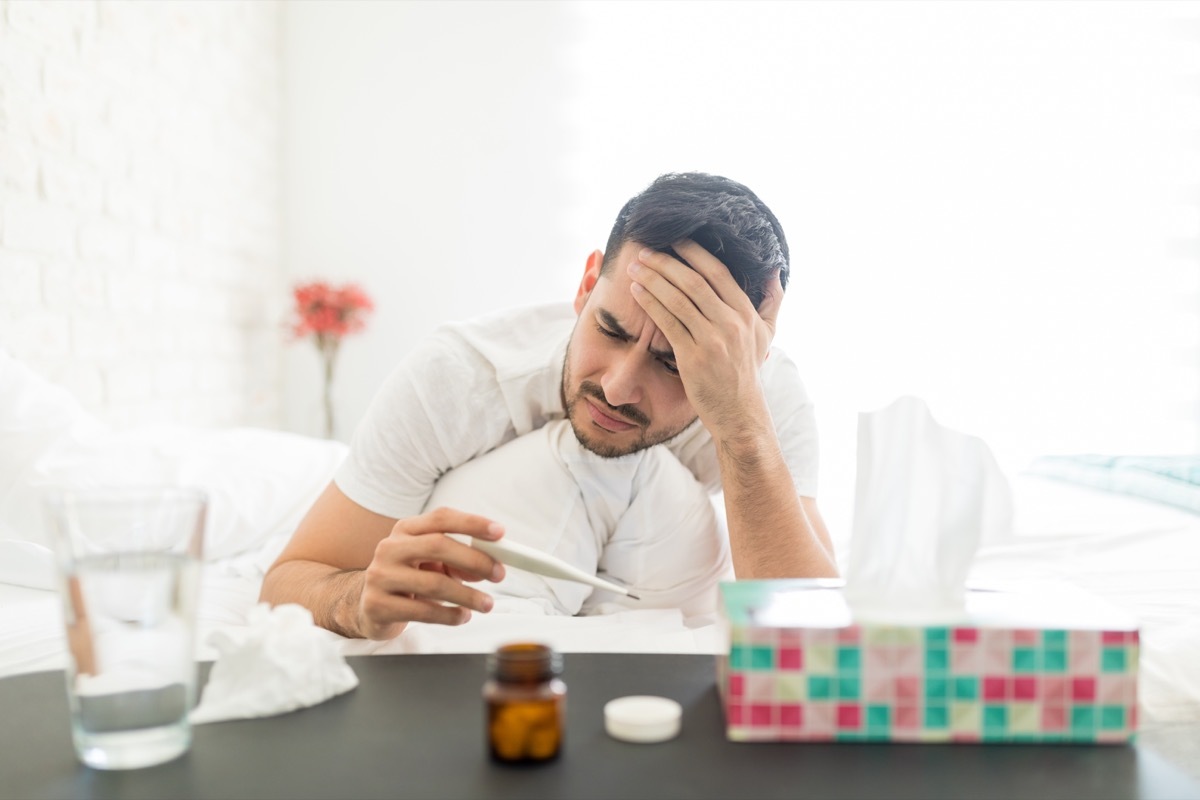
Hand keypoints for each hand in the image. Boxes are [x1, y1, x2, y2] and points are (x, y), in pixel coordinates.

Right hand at [356, 507, 506, 639]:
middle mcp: (390, 548)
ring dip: (468, 595)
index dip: (472, 523)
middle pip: (438, 546)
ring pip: (433, 583)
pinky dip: (450, 615)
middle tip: (499, 574)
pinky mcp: (377, 606)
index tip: (499, 532)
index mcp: (405, 530)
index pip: (441, 518)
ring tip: (487, 604)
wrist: (368, 606)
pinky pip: (423, 611)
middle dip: (475, 560)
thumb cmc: (407, 580)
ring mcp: (380, 576)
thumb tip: (488, 566)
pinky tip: (463, 616)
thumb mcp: (431, 564)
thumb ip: (458, 561)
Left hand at [628, 239, 782, 437]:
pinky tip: (637, 292)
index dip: (695, 254)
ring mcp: (712, 340)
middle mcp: (732, 323)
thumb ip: (772, 300)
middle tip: (645, 251)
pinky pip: (668, 322)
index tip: (675, 240)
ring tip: (635, 268)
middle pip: (694, 282)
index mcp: (747, 314)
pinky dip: (650, 304)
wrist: (739, 412)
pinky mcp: (693, 357)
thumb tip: (777, 269)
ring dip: (653, 280)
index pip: (718, 273)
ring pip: (678, 299)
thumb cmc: (747, 371)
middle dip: (666, 263)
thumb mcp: (767, 334)